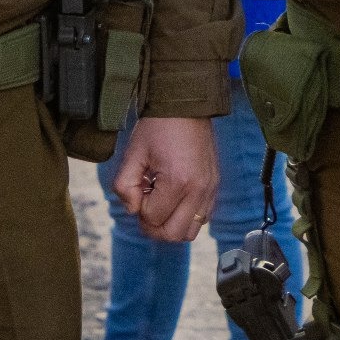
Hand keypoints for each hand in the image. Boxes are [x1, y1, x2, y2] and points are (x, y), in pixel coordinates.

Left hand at [112, 114, 218, 243]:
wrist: (187, 104)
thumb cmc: (158, 127)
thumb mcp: (133, 154)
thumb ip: (124, 187)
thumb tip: (133, 209)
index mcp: (178, 181)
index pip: (153, 218)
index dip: (138, 208)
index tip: (138, 186)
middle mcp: (199, 189)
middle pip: (173, 234)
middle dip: (153, 226)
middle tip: (144, 206)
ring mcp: (210, 189)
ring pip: (190, 232)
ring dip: (170, 225)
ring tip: (160, 203)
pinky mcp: (214, 186)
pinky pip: (202, 218)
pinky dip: (185, 217)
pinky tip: (174, 197)